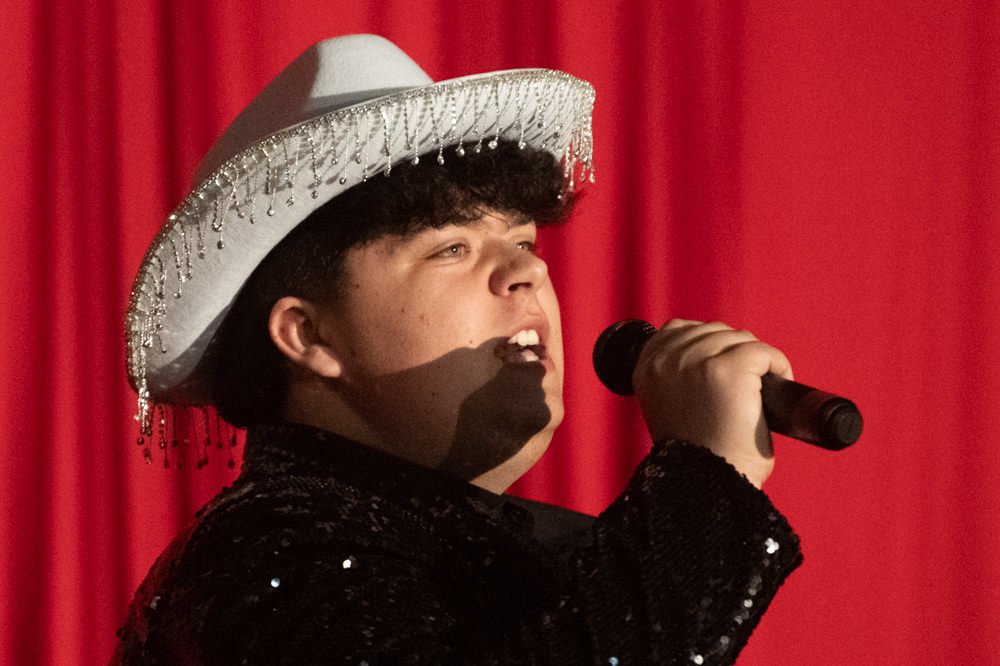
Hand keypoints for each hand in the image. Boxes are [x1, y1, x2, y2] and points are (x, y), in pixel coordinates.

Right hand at [632, 319, 793, 487]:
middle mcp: (666, 360)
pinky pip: (764, 352)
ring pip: (740, 339)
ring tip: (758, 393)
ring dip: (757, 362)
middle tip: (744, 391)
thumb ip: (677, 375)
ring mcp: (697, 362)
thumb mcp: (669, 405)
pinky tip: (774, 393)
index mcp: (645, 368)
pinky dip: (778, 368)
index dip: (708, 347)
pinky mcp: (730, 369)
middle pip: (714, 331)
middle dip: (735, 355)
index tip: (721, 375)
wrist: (708, 488)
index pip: (678, 329)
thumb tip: (713, 351)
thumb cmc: (698, 457)